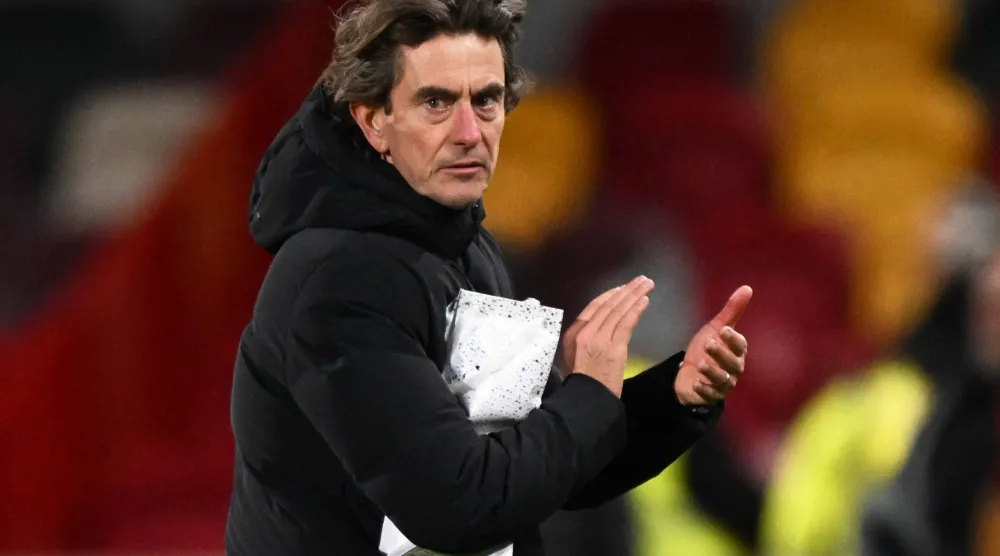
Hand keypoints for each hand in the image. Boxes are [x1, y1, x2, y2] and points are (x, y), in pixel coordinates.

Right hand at [563, 276, 654, 396]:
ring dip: (635, 295)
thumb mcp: (575, 356)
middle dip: (626, 290)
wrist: (587, 400)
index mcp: (574, 333)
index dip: (610, 295)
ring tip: (646, 284)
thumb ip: (586, 338)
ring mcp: (600, 339)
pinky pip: (626, 323)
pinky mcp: (614, 348)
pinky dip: (636, 310)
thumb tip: (602, 325)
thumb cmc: (582, 382)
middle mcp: (586, 332)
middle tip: (641, 279)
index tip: (622, 288)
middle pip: (609, 305)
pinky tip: (644, 300)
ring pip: (619, 311)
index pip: (593, 307)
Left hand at [675, 286, 751, 405]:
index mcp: (736, 351)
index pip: (740, 345)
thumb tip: (747, 288)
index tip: (723, 330)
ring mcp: (723, 384)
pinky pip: (710, 395)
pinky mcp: (710, 395)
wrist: (689, 371)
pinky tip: (696, 383)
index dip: (732, 339)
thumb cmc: (707, 348)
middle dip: (721, 354)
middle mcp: (733, 369)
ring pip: (722, 380)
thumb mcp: (715, 328)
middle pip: (732, 363)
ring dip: (713, 372)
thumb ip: (731, 310)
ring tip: (702, 364)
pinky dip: (704, 390)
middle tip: (709, 344)